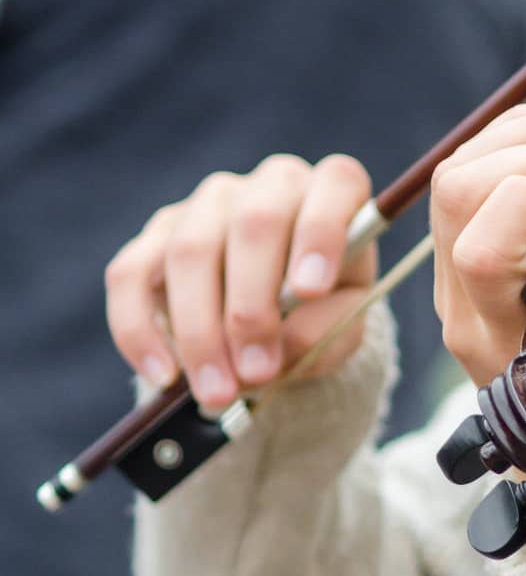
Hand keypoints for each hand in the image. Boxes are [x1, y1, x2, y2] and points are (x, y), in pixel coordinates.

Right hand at [106, 153, 379, 409]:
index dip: (322, 233)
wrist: (284, 317)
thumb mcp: (345, 322)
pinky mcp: (156, 235)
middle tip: (257, 373)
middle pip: (254, 224)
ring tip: (217, 392)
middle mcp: (270, 184)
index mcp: (332, 191)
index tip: (311, 291)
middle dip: (252, 308)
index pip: (336, 183)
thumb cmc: (325, 309)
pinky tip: (164, 375)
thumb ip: (325, 328)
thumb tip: (276, 347)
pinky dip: (141, 330)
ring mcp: (208, 204)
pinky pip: (130, 275)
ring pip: (190, 252)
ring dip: (200, 332)